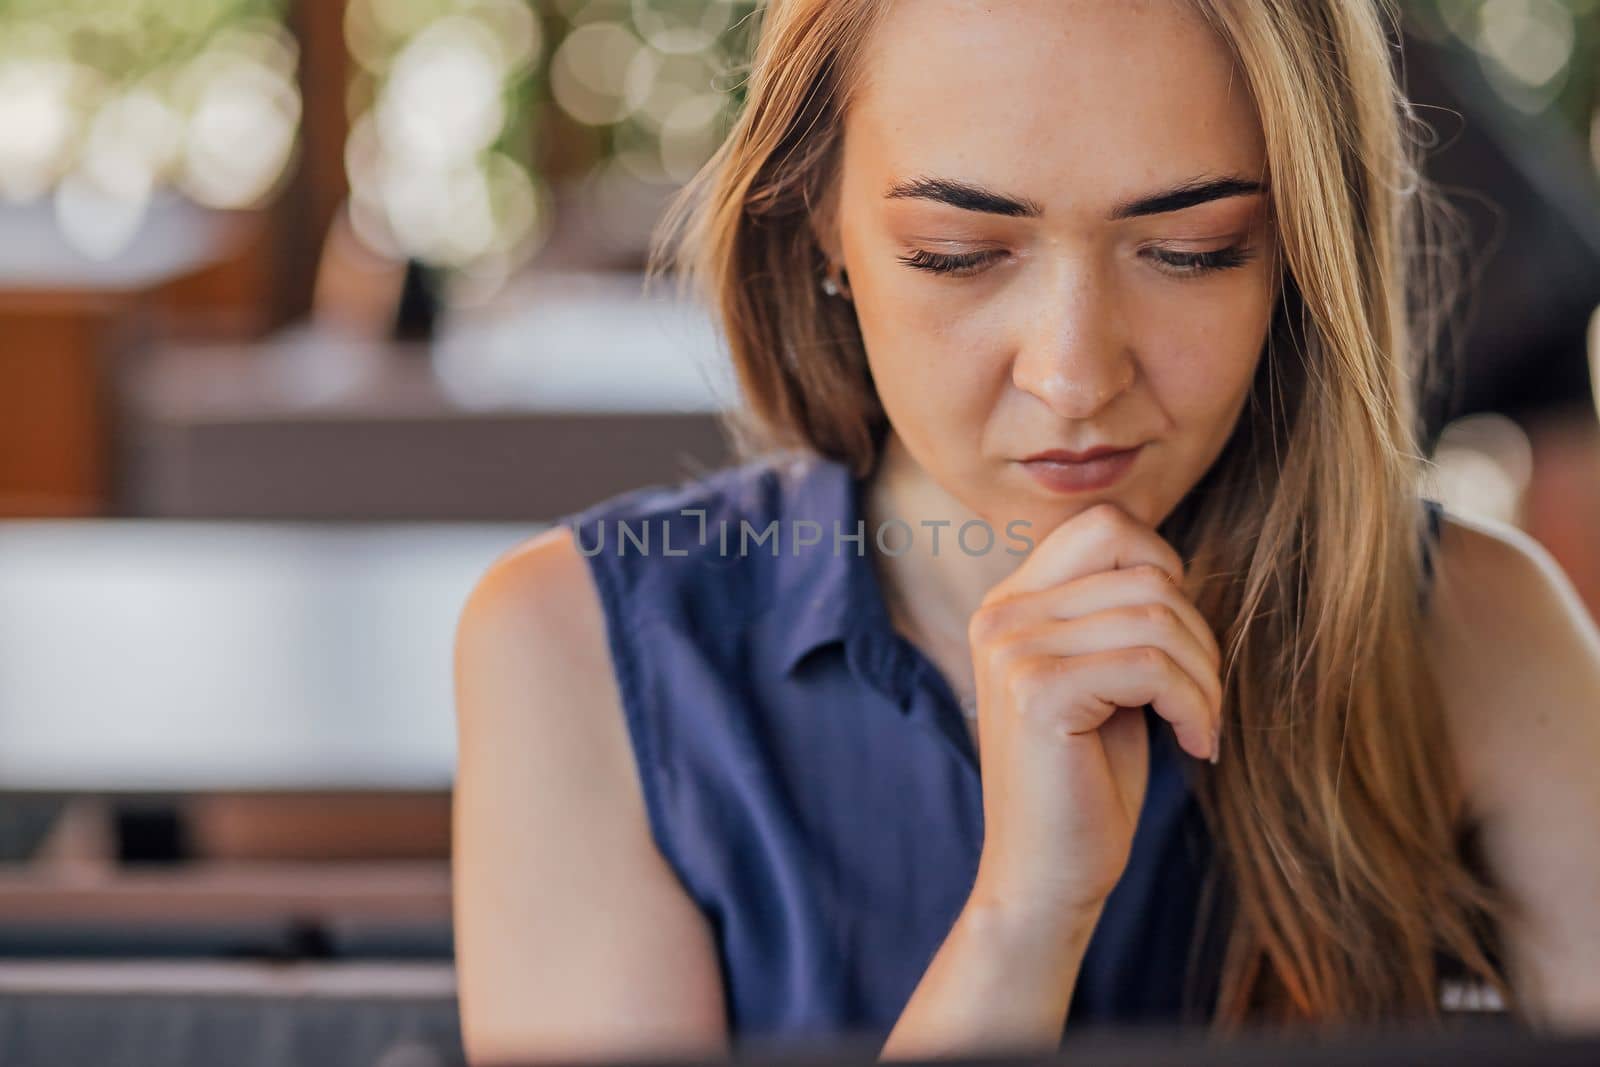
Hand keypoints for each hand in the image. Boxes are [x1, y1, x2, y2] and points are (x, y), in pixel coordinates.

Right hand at [963, 501, 1222, 934]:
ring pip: (1156, 617)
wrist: (1044, 873)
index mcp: (1010, 604)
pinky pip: (1152, 666)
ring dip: (1205, 677)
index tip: (1178, 641)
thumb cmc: (1086, 779)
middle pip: (1141, 567)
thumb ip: (1114, 614)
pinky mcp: (1038, 692)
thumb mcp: (1101, 678)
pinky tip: (1194, 745)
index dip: (1163, 566)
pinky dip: (1196, 706)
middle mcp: (1000, 616)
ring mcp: (1012, 650)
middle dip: (1197, 631)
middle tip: (1201, 695)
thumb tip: (1174, 564)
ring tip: (1199, 725)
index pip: (1103, 525)